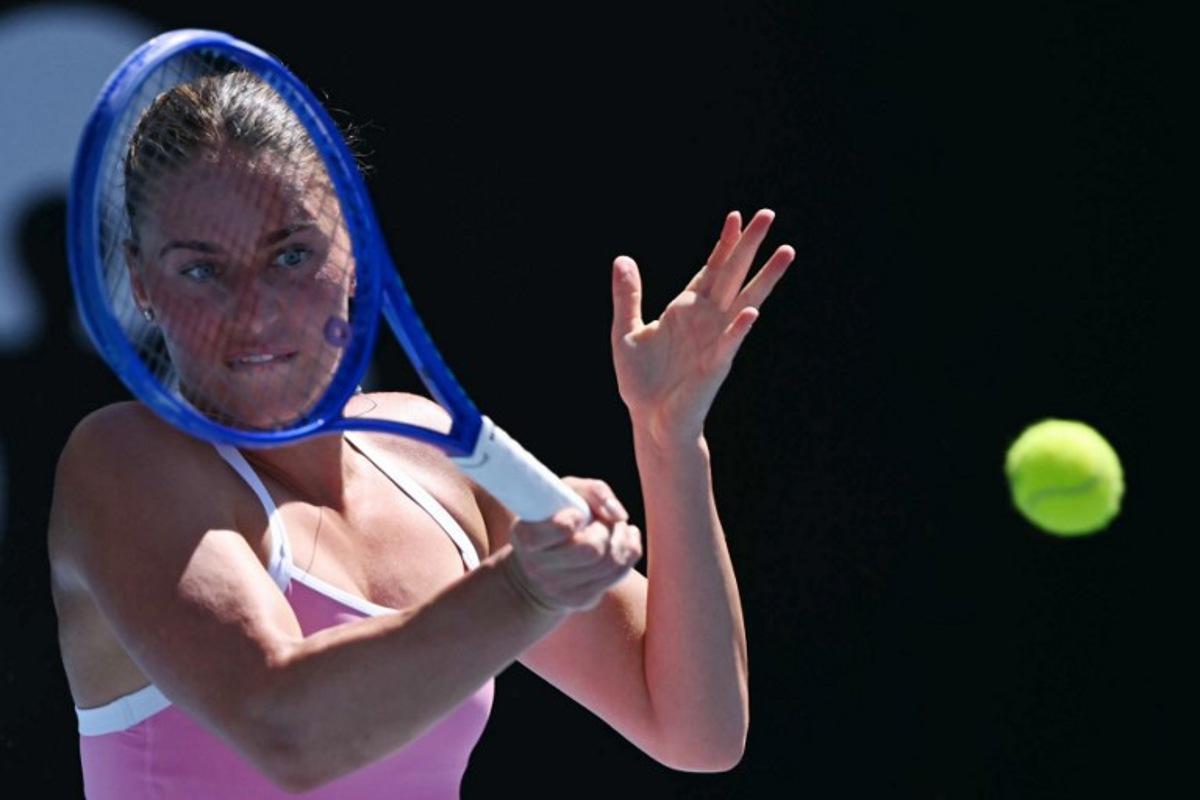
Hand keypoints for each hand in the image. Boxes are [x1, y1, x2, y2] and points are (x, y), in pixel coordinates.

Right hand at [501, 478, 641, 613]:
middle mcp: (538, 567)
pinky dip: (629, 550)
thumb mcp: (562, 494)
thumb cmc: (554, 518)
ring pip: (611, 562)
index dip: (576, 517)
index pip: (562, 527)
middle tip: (601, 521)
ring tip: (617, 527)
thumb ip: (592, 491)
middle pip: (592, 549)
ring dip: (622, 538)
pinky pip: (619, 573)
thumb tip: (619, 515)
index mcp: (526, 537)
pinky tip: (624, 539)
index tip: (577, 514)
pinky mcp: (582, 599)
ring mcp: (560, 589)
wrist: (538, 568)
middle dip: (604, 529)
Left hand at [611, 209, 793, 444]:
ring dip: (765, 277)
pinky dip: (740, 327)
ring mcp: (716, 339)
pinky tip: (752, 311)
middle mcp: (707, 319)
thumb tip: (622, 259)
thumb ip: (627, 296)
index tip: (735, 216)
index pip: (710, 268)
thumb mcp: (626, 332)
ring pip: (745, 300)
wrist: (650, 420)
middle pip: (733, 273)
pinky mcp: (715, 365)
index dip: (723, 244)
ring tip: (786, 252)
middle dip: (749, 245)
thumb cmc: (642, 380)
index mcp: (687, 308)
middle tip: (768, 215)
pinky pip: (730, 342)